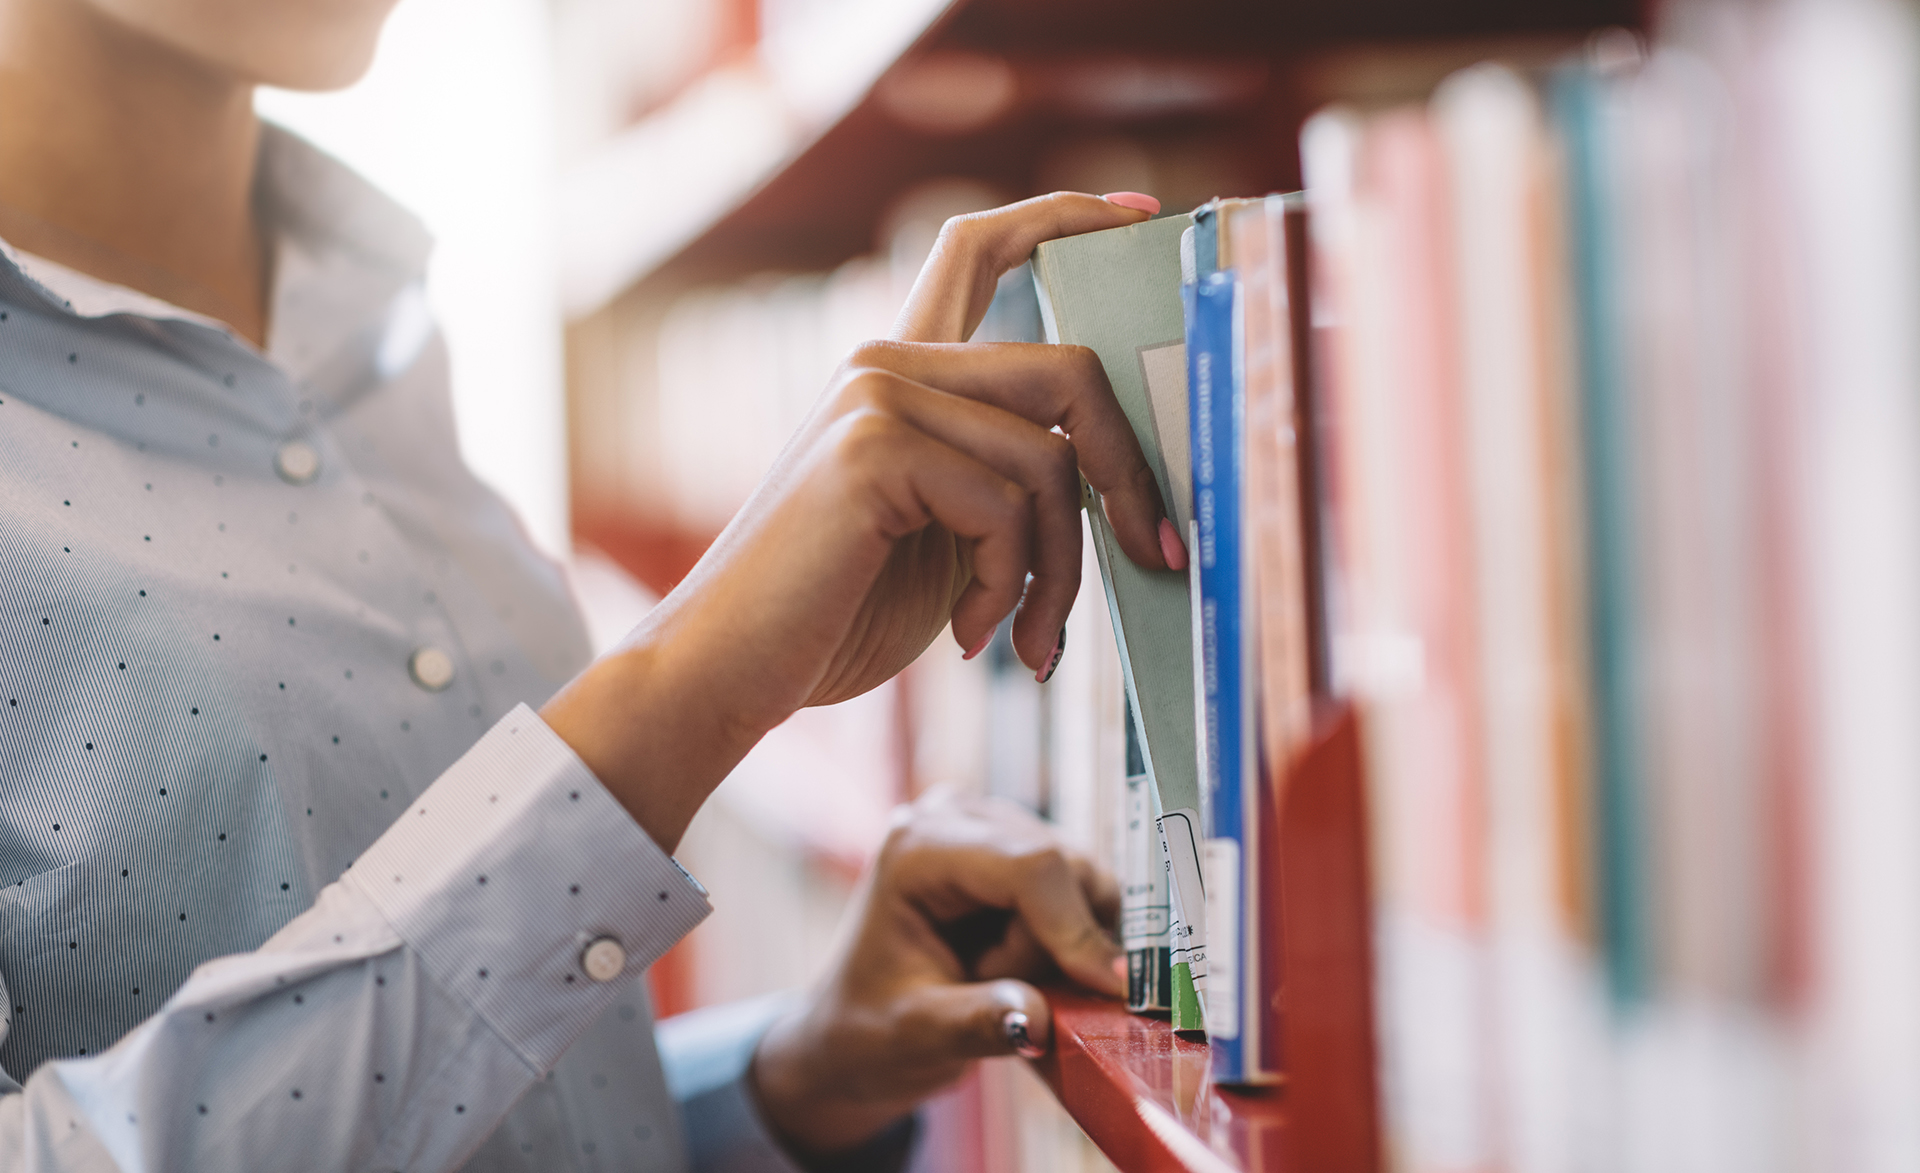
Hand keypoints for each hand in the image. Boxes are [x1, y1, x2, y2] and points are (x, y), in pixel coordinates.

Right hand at [542, 192, 1181, 850]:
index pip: (981, 247)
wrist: (728, 673)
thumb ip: (1011, 485)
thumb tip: (1130, 489)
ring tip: (1032, 639)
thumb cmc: (836, 615)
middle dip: (1130, 474)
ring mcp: (876, 396)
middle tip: (1154, 554)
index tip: (1141, 214)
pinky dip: (1012, 588)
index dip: (1066, 216)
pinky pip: (1008, 509)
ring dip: (1063, 570)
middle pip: (1069, 370)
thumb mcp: (947, 538)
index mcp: (897, 370)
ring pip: (1051, 460)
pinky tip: (973, 637)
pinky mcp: (873, 448)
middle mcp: (885, 361)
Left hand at [747, 792, 1124, 1159]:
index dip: (1075, 927)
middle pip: (1065, 868)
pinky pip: (1083, 890)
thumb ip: (978, 1023)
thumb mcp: (916, 1036)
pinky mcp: (1020, 845)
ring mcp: (991, 823)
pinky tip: (1019, 962)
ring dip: (1061, 945)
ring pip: (1084, 880)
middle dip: (1056, 947)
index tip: (1109, 987)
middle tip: (997, 990)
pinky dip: (1068, 938)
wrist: (858, 1025)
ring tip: (996, 976)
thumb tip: (1040, 1021)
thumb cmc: (871, 1027)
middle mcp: (957, 815)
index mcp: (917, 847)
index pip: (1028, 865)